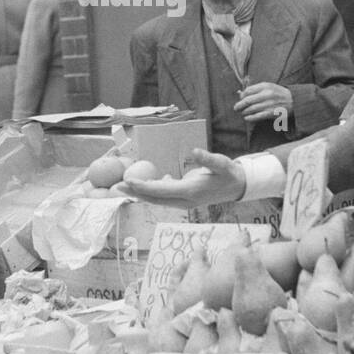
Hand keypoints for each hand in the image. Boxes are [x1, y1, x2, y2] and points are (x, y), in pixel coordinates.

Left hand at [115, 148, 246, 207]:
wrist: (237, 187)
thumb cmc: (229, 174)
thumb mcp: (222, 164)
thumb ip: (207, 159)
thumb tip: (194, 151)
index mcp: (190, 192)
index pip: (161, 191)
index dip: (143, 187)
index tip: (128, 181)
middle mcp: (184, 200)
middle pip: (154, 199)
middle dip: (135, 193)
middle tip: (116, 187)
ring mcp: (183, 202)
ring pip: (157, 199)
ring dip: (140, 193)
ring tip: (124, 187)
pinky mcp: (184, 199)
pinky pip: (163, 197)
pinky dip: (151, 192)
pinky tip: (145, 183)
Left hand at [235, 81, 293, 122]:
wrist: (293, 100)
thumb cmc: (278, 93)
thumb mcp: (268, 87)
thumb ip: (255, 89)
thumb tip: (240, 94)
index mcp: (265, 86)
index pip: (248, 90)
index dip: (242, 96)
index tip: (240, 99)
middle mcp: (266, 94)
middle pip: (248, 100)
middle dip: (240, 105)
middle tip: (236, 108)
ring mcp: (269, 103)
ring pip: (251, 108)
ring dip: (245, 112)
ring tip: (243, 113)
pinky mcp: (271, 112)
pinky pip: (258, 116)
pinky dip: (250, 118)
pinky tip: (247, 118)